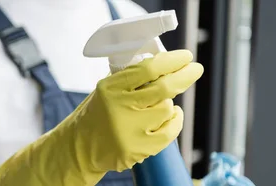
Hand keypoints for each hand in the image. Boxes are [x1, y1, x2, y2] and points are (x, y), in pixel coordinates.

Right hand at [0, 50, 203, 185]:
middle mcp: (119, 108)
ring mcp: (129, 130)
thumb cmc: (98, 114)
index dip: (172, 60)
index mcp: (110, 88)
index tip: (185, 56)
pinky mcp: (138, 148)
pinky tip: (170, 116)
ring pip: (167, 108)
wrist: (80, 147)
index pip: (148, 69)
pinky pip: (170, 131)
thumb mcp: (107, 89)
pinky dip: (174, 121)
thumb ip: (131, 78)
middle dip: (185, 75)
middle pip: (164, 88)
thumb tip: (167, 64)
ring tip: (154, 107)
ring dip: (168, 104)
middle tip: (195, 69)